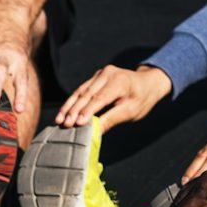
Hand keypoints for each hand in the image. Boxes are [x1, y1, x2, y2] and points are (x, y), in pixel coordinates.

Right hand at [55, 65, 171, 131]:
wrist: (147, 82)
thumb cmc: (141, 99)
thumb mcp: (131, 112)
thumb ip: (112, 119)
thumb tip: (95, 132)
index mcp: (119, 81)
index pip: (100, 98)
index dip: (88, 111)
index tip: (78, 123)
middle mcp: (108, 74)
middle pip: (87, 94)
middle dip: (74, 110)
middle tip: (64, 124)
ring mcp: (100, 74)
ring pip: (80, 91)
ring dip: (69, 106)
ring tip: (59, 120)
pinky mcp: (95, 78)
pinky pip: (81, 90)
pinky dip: (72, 102)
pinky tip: (63, 113)